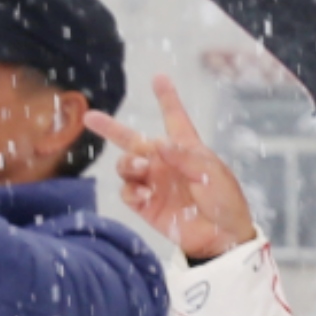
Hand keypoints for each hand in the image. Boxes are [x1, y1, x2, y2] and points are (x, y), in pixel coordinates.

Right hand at [112, 75, 260, 261]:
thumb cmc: (225, 202)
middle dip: (110, 128)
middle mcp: (164, 162)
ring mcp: (153, 182)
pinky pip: (127, 191)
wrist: (223, 238)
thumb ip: (185, 157)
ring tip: (141, 169)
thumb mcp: (212, 174)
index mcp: (186, 149)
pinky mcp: (146, 204)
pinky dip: (130, 190)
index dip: (166, 98)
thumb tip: (157, 143)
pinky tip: (142, 193)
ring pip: (125, 165)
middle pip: (132, 140)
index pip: (174, 118)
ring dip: (128, 164)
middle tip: (90, 118)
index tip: (158, 77)